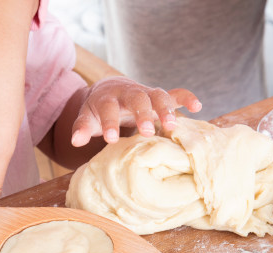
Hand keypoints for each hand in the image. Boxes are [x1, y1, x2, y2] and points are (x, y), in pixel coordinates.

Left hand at [69, 77, 200, 146]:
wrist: (110, 90)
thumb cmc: (98, 110)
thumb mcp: (87, 117)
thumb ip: (81, 128)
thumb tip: (75, 141)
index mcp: (108, 98)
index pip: (108, 109)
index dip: (109, 123)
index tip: (111, 139)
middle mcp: (128, 92)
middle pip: (137, 98)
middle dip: (142, 114)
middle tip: (147, 132)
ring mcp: (145, 93)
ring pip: (158, 95)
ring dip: (166, 109)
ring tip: (173, 126)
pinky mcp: (158, 96)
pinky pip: (175, 93)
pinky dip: (186, 97)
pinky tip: (197, 106)